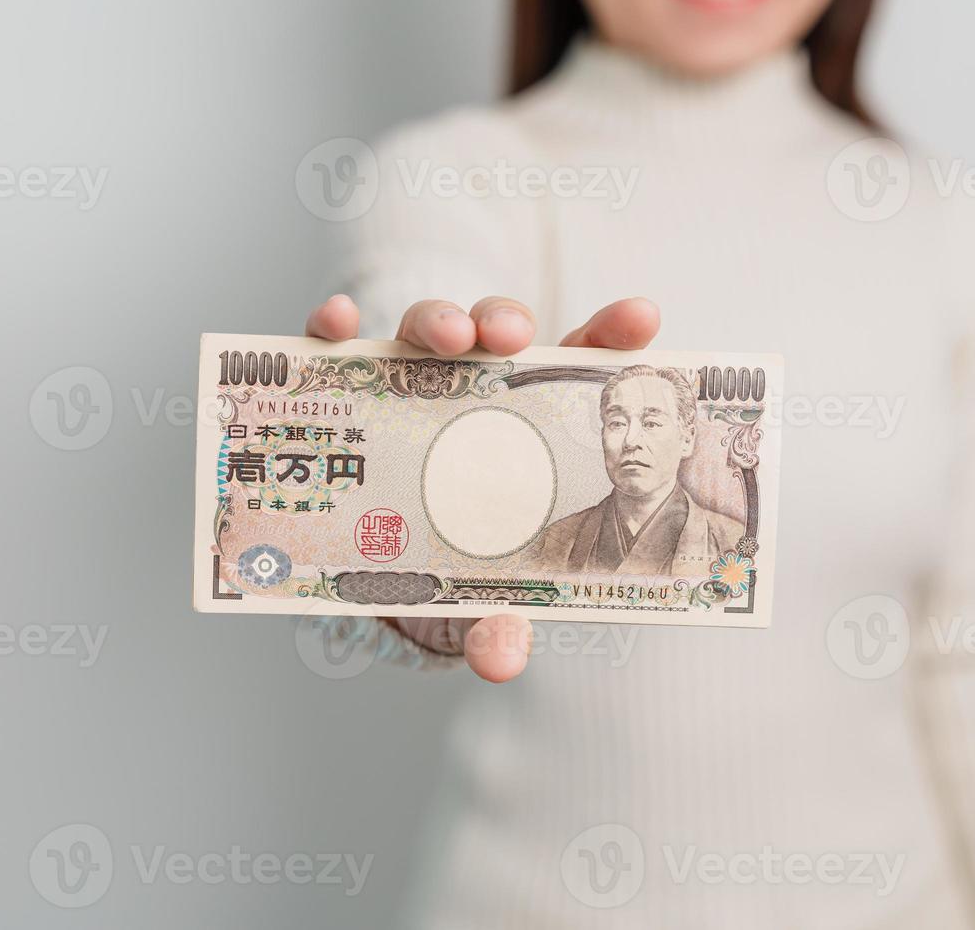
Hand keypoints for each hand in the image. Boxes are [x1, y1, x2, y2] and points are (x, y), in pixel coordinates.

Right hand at [304, 293, 661, 682]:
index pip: (578, 365)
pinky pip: (333, 346)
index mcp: (528, 425)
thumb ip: (492, 620)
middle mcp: (473, 389)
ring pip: (424, 327)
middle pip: (496, 334)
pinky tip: (336, 323)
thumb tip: (500, 657)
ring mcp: (407, 382)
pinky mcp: (345, 386)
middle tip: (510, 338)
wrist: (369, 571)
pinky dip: (333, 327)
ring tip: (446, 339)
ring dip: (437, 319)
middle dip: (505, 320)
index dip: (610, 335)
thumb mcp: (474, 599)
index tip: (641, 317)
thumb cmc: (443, 568)